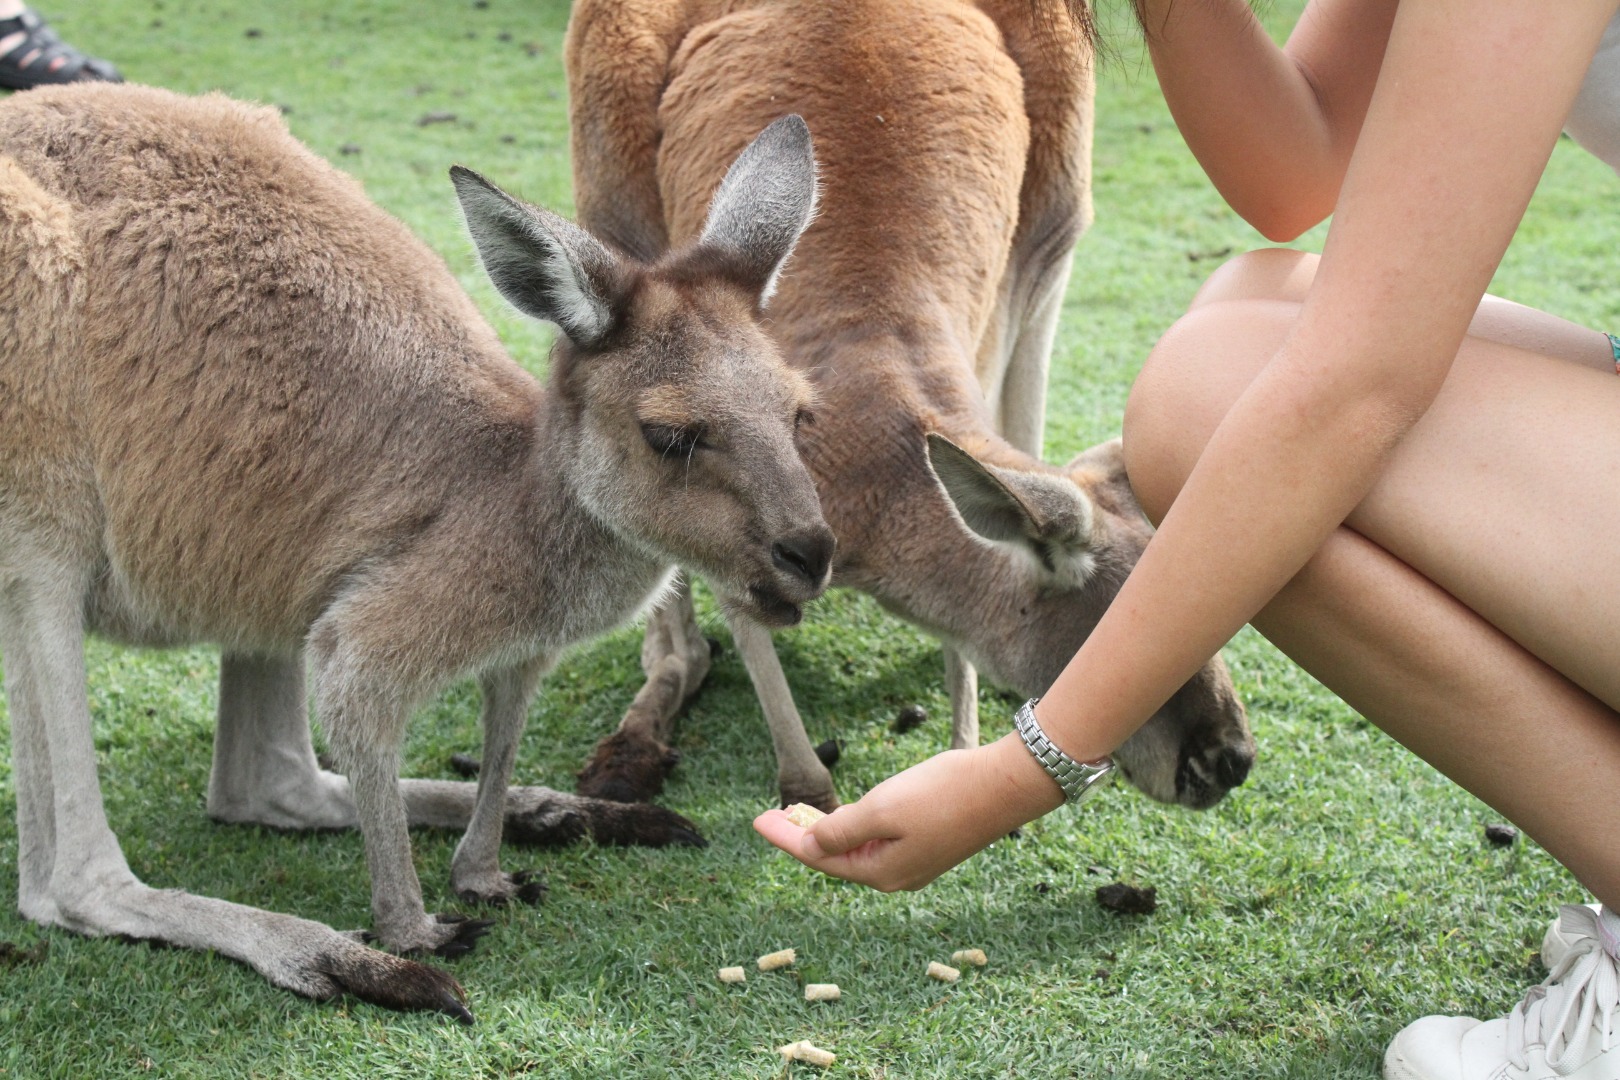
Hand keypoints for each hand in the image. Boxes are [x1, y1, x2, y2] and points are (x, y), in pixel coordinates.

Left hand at [753, 732, 1066, 890]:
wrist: (1007, 784)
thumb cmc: (943, 794)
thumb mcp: (882, 809)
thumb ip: (841, 830)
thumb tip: (810, 846)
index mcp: (881, 872)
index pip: (817, 857)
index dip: (784, 837)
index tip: (757, 819)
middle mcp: (897, 875)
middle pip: (836, 858)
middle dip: (801, 837)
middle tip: (771, 817)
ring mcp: (916, 862)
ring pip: (858, 850)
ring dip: (827, 832)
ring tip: (799, 816)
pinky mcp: (931, 843)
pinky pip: (879, 842)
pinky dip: (854, 828)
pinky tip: (847, 817)